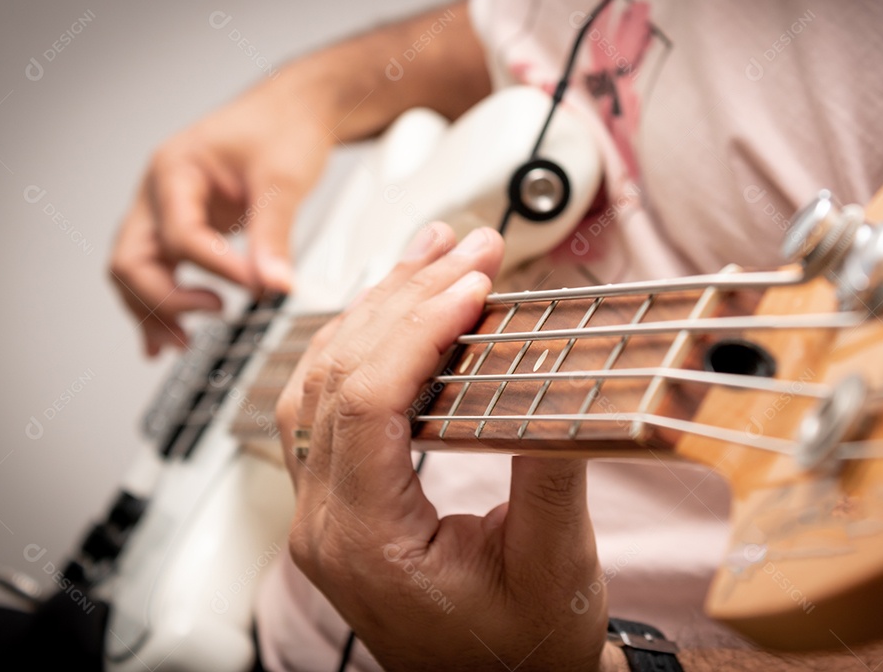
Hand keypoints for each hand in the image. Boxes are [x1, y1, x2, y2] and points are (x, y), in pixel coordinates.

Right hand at [110, 65, 334, 354]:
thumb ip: (274, 234)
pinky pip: (158, 269)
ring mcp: (166, 209)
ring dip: (152, 308)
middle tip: (213, 315)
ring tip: (180, 344)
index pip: (181, 235)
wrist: (294, 109)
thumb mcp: (283, 178)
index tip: (256, 286)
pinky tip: (168, 336)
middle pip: (133, 257)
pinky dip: (160, 302)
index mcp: (175, 169)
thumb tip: (274, 286)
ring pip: (136, 269)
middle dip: (162, 297)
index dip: (216, 268)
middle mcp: (159, 191)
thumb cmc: (284, 128)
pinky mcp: (183, 226)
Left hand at [276, 224, 609, 671]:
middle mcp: (325, 522)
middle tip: (472, 250)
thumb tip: (561, 374)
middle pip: (338, 375)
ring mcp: (323, 510)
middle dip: (407, 297)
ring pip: (321, 379)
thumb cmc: (523, 651)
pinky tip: (398, 309)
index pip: (369, 403)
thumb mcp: (553, 565)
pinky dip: (363, 344)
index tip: (475, 283)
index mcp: (367, 542)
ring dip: (378, 308)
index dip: (419, 328)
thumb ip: (550, 469)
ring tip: (436, 254)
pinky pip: (328, 403)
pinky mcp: (340, 499)